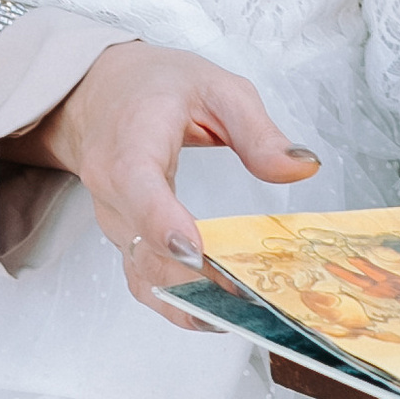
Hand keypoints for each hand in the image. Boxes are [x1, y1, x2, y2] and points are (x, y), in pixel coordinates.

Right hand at [37, 40, 322, 323]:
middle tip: (250, 295)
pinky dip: (180, 303)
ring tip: (244, 312)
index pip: (136, 185)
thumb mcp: (215, 86)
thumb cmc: (155, 87)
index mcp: (131, 141)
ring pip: (143, 274)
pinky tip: (220, 312)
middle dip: (194, 279)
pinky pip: (145, 283)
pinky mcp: (123, 241)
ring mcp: (113, 222)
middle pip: (143, 246)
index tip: (195, 252)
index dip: (162, 222)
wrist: (99, 94)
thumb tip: (301, 167)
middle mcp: (112, 190)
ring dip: (191, 300)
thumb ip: (258, 129)